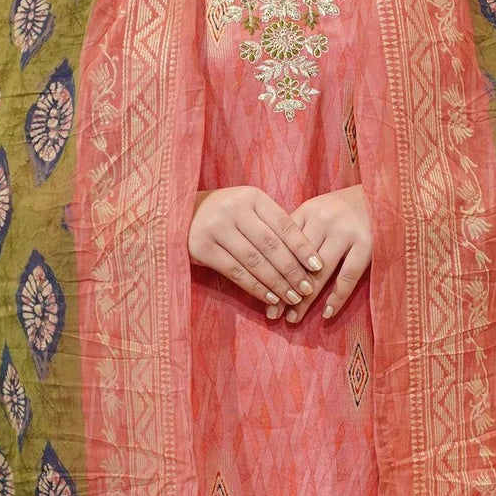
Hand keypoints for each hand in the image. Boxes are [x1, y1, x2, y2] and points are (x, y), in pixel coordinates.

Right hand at [188, 186, 322, 308]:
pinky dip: (256, 287)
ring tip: (293, 298)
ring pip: (255, 261)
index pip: (284, 224)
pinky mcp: (202, 248)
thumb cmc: (223, 214)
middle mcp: (235, 209)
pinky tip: (270, 298)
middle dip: (293, 270)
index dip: (303, 247)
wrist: (177, 214)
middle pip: (271, 245)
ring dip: (277, 283)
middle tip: (308, 289)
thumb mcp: (247, 209)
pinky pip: (236, 272)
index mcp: (252, 196)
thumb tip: (305, 258)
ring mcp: (216, 228)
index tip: (319, 266)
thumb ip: (270, 225)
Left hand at [273, 186, 370, 324]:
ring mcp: (346, 232)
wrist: (385, 192)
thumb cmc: (347, 207)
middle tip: (274, 314)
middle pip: (298, 261)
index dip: (271, 271)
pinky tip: (326, 314)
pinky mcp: (367, 244)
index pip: (283, 245)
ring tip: (294, 318)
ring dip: (305, 299)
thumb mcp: (319, 209)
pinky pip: (347, 276)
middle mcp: (324, 220)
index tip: (262, 293)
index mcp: (308, 211)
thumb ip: (299, 230)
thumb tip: (272, 264)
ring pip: (319, 272)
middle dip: (284, 289)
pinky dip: (336, 297)